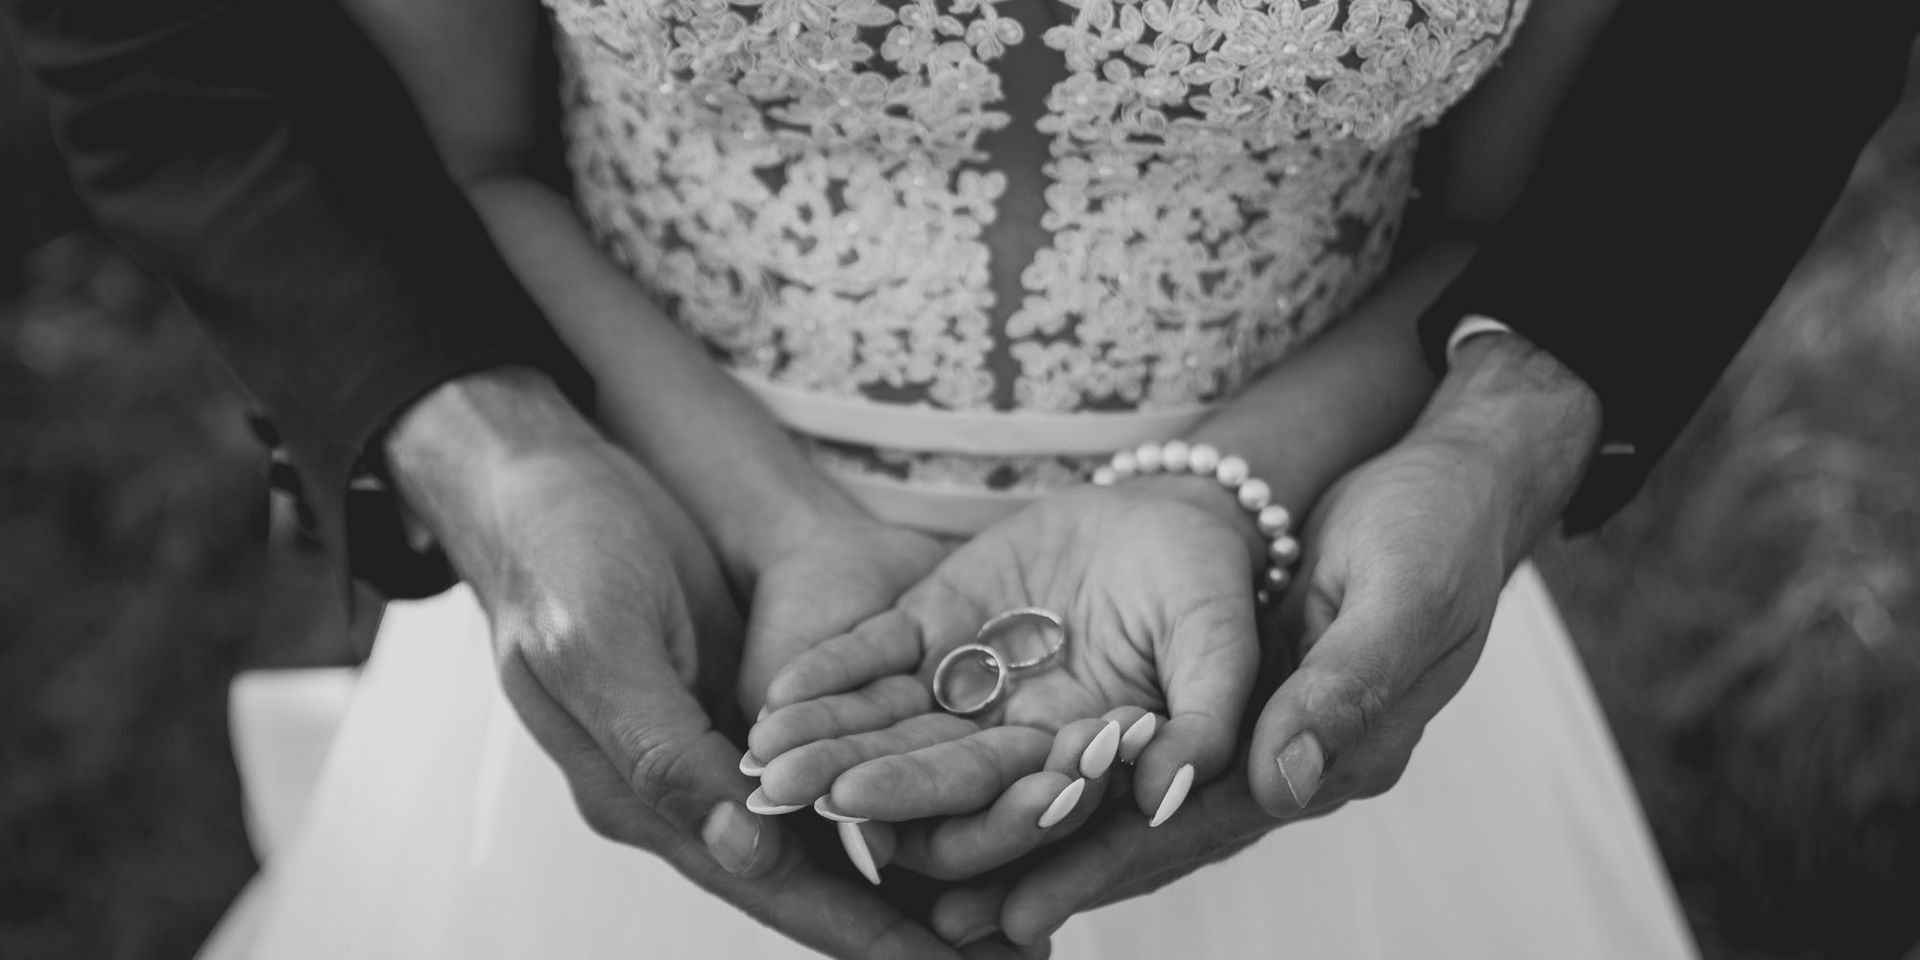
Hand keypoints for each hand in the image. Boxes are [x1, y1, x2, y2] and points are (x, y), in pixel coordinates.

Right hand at [385, 368, 967, 958]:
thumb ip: (660, 750)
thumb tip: (744, 849)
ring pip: (834, 832)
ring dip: (919, 872)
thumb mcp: (595, 642)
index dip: (861, 933)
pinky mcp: (752, 698)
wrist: (539, 476)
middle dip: (909, 927)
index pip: (771, 886)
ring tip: (1014, 916)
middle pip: (815, 880)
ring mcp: (724, 745)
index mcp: (642, 794)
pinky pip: (838, 763)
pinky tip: (966, 809)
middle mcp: (690, 790)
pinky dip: (898, 795)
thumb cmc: (558, 552)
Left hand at [744, 477, 1264, 875]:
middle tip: (795, 799)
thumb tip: (1168, 793)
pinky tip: (776, 691)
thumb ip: (1202, 720)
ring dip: (827, 740)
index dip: (962, 825)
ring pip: (888, 724)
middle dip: (864, 790)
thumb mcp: (1220, 645)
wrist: (1173, 513)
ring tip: (764, 758)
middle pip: (934, 776)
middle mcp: (1014, 738)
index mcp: (1082, 762)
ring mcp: (970, 683)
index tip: (898, 837)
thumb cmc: (1209, 585)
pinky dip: (829, 670)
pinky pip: (874, 653)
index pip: (1017, 809)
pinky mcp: (936, 624)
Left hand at [928, 331, 1604, 943]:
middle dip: (1058, 873)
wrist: (1457, 484)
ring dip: (1050, 836)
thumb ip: (1345, 687)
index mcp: (1340, 753)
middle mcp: (1292, 760)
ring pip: (1140, 796)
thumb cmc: (1435, 533)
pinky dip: (1075, 770)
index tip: (1026, 907)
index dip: (1114, 865)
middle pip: (1158, 829)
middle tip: (953, 923)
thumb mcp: (1401, 595)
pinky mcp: (1234, 689)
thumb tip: (1285, 786)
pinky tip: (1004, 784)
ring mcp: (1263, 728)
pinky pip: (1143, 742)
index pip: (1209, 822)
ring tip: (951, 880)